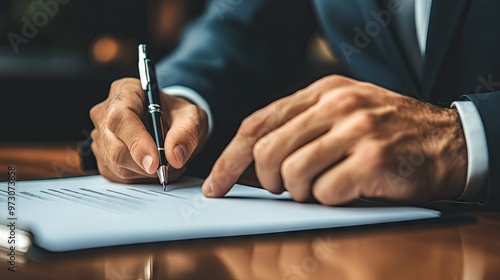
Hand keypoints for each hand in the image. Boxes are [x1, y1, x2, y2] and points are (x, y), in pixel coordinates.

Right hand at [90, 78, 207, 182]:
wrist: (170, 122)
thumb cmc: (176, 114)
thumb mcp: (191, 117)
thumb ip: (186, 133)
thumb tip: (174, 157)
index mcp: (126, 92)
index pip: (121, 118)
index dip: (137, 142)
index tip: (155, 163)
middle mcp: (106, 112)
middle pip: (115, 147)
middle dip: (145, 164)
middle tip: (171, 166)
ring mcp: (100, 136)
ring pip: (117, 166)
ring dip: (146, 173)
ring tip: (167, 163)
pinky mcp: (102, 156)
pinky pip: (117, 175)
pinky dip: (140, 177)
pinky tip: (155, 166)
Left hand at [202, 75, 466, 204]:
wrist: (449, 140)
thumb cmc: (388, 131)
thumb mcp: (343, 111)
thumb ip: (302, 125)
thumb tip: (256, 160)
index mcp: (322, 91)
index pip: (258, 124)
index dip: (231, 158)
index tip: (216, 184)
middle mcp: (337, 105)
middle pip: (268, 151)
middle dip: (269, 180)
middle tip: (285, 188)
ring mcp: (356, 130)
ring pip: (293, 172)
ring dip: (301, 192)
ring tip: (322, 188)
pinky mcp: (373, 159)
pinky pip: (326, 191)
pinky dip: (329, 199)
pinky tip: (348, 190)